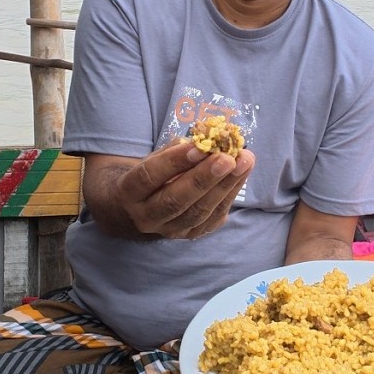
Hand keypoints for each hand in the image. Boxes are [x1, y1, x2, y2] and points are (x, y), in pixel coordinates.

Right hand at [93, 139, 254, 240]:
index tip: (199, 146)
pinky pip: (213, 218)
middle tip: (228, 158)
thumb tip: (205, 138)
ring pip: (198, 213)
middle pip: (175, 200)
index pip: (149, 177)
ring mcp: (169, 231)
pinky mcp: (190, 235)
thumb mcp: (153, 158)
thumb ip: (175, 150)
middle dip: (204, 178)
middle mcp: (146, 217)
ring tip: (244, 161)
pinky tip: (242, 174)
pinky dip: (230, 195)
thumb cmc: (151, 174)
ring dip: (225, 186)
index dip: (174, 162)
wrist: (141, 208)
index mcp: (129, 193)